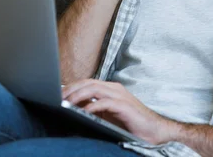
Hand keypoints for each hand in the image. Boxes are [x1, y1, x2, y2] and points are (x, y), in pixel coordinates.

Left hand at [62, 79, 178, 144]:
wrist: (155, 130)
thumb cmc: (131, 124)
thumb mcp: (109, 115)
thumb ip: (94, 109)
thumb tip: (75, 108)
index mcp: (110, 89)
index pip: (87, 82)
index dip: (72, 86)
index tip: (58, 94)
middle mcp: (114, 88)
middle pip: (88, 82)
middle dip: (71, 89)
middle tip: (57, 97)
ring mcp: (120, 96)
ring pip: (94, 89)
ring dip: (78, 95)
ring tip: (66, 103)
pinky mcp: (124, 105)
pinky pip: (104, 102)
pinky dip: (92, 106)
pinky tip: (83, 111)